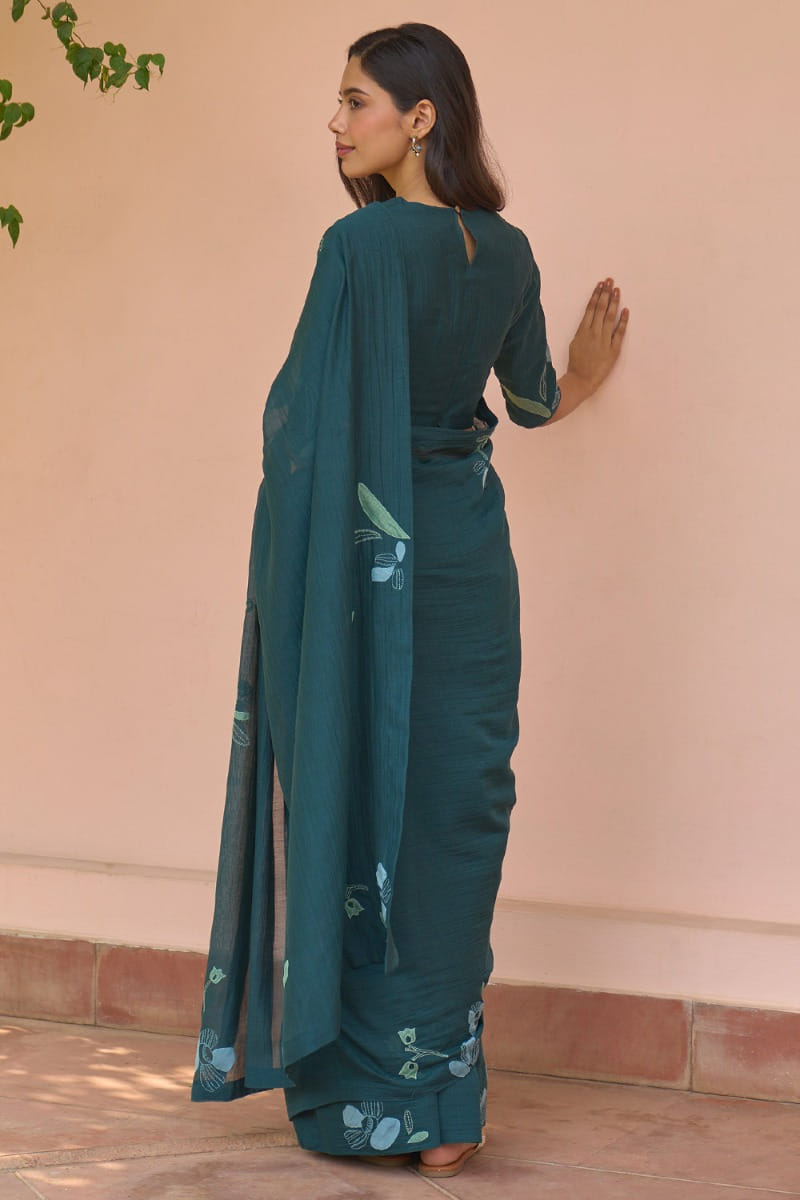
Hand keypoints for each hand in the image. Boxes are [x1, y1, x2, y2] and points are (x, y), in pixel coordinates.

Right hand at [566, 278, 628, 398]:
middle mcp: (594, 333)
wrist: (581, 380)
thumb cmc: (576, 364)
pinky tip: (626, 310)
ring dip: (614, 302)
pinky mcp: (613, 350)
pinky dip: (623, 321)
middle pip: (601, 309)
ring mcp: (604, 341)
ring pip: (610, 317)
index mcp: (582, 331)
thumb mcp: (574, 344)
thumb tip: (589, 321)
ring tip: (617, 290)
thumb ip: (582, 331)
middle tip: (610, 281)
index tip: (600, 285)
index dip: (596, 295)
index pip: (590, 309)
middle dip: (606, 293)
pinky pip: (619, 333)